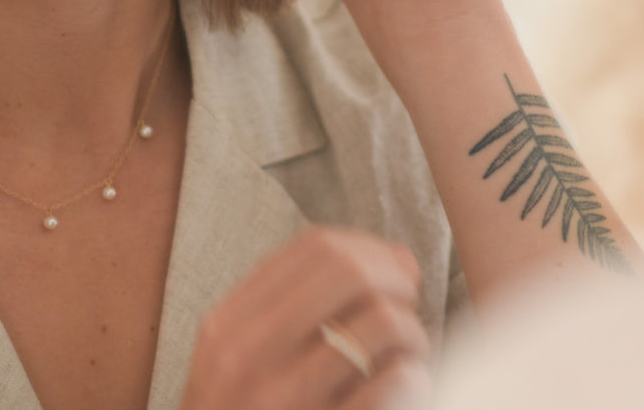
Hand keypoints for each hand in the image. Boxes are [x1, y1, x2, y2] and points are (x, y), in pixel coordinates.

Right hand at [179, 226, 430, 409]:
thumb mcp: (242, 365)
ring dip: (414, 334)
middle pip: (348, 272)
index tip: (392, 272)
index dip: (370, 250)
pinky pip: (397, 385)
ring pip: (381, 325)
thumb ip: (303, 310)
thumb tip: (400, 259)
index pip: (313, 248)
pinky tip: (410, 391)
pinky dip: (417, 380)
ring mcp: (284, 402)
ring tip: (410, 356)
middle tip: (408, 306)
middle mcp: (248, 357)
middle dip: (395, 281)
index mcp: (227, 327)